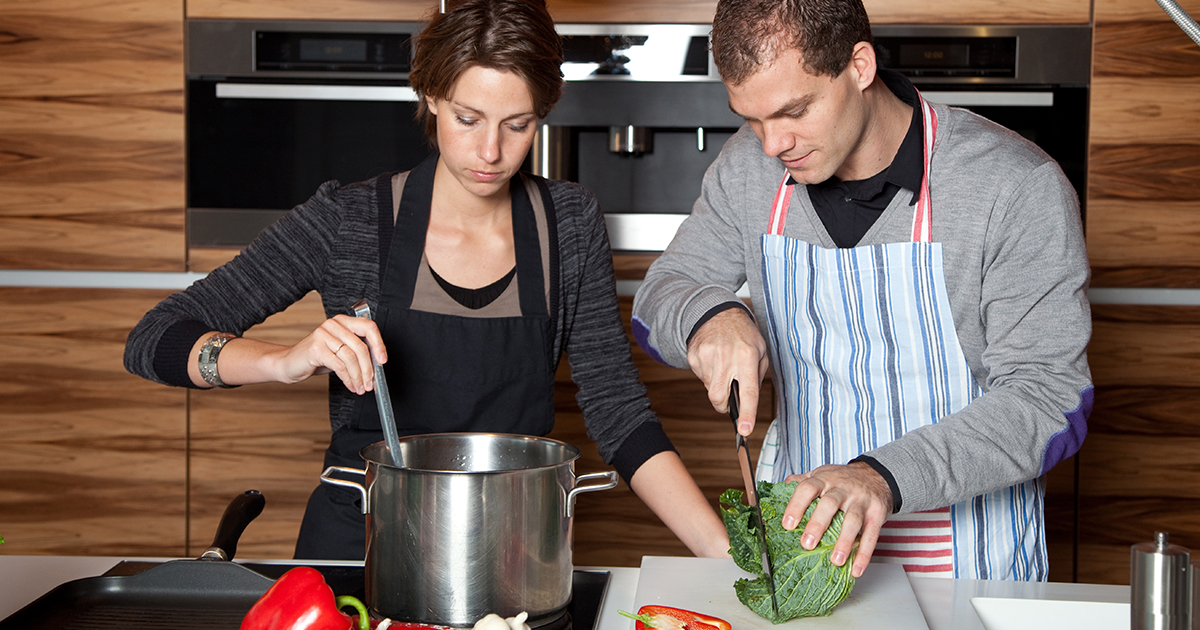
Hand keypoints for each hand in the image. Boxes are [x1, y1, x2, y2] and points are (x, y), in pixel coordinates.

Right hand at [269, 314, 387, 394]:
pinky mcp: (316, 348)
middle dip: (369, 369)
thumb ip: (356, 352)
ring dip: (359, 377)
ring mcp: (323, 334)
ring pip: (351, 358)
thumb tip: (377, 365)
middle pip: (361, 347)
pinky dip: (348, 379)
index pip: (368, 327)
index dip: (379, 344)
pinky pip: (339, 366)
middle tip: (371, 383)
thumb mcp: (340, 351)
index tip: (382, 360)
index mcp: (343, 321)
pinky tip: (350, 385)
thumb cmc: (317, 357)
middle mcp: (333, 324)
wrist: (289, 363)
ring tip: (360, 387)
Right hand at [685, 307, 768, 434]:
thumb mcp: (760, 350)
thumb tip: (748, 400)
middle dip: (723, 405)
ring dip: (717, 385)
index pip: (748, 391)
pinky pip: (700, 377)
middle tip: (729, 398)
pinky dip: (708, 375)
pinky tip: (714, 360)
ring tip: (723, 366)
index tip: (745, 430)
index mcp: (746, 356)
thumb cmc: (743, 333)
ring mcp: (706, 356)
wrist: (717, 312)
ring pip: (709, 388)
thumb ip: (757, 375)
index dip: (746, 413)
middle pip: (719, 397)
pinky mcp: (693, 356)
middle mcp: (725, 357)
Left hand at [782, 461, 892, 577]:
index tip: (788, 524)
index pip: (807, 488)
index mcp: (824, 479)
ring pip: (853, 520)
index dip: (796, 505)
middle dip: (817, 524)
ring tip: (835, 560)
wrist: (876, 475)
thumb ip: (802, 482)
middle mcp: (842, 488)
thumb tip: (778, 491)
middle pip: (829, 504)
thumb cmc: (842, 480)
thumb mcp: (821, 475)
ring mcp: (861, 500)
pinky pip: (872, 535)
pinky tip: (856, 568)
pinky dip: (864, 554)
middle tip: (807, 544)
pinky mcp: (877, 513)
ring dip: (844, 542)